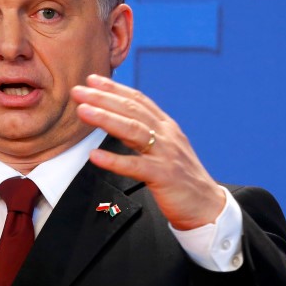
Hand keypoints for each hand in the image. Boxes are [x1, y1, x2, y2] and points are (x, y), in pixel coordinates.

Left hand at [71, 75, 223, 229]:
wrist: (206, 205)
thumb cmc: (179, 178)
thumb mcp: (163, 148)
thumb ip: (144, 132)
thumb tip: (117, 118)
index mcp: (165, 127)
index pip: (138, 100)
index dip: (115, 88)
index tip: (91, 79)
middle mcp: (166, 135)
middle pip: (132, 110)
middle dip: (103, 98)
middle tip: (78, 91)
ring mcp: (166, 154)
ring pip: (133, 131)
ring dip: (105, 119)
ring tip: (82, 112)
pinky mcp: (164, 176)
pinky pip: (135, 166)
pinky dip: (114, 160)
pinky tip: (94, 156)